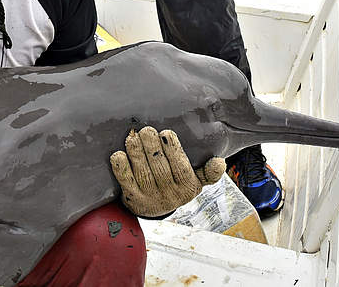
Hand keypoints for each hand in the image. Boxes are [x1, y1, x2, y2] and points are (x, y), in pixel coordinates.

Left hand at [110, 126, 225, 216]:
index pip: (181, 167)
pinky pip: (126, 183)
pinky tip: (118, 155)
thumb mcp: (197, 180)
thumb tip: (220, 162)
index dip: (173, 150)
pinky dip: (121, 169)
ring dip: (136, 154)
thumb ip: (209, 172)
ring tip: (132, 138)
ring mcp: (150, 197)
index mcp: (187, 186)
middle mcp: (169, 194)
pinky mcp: (133, 199)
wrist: (157, 208)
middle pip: (160, 169)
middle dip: (151, 148)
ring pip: (143, 174)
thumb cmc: (178, 183)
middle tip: (145, 130)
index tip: (166, 133)